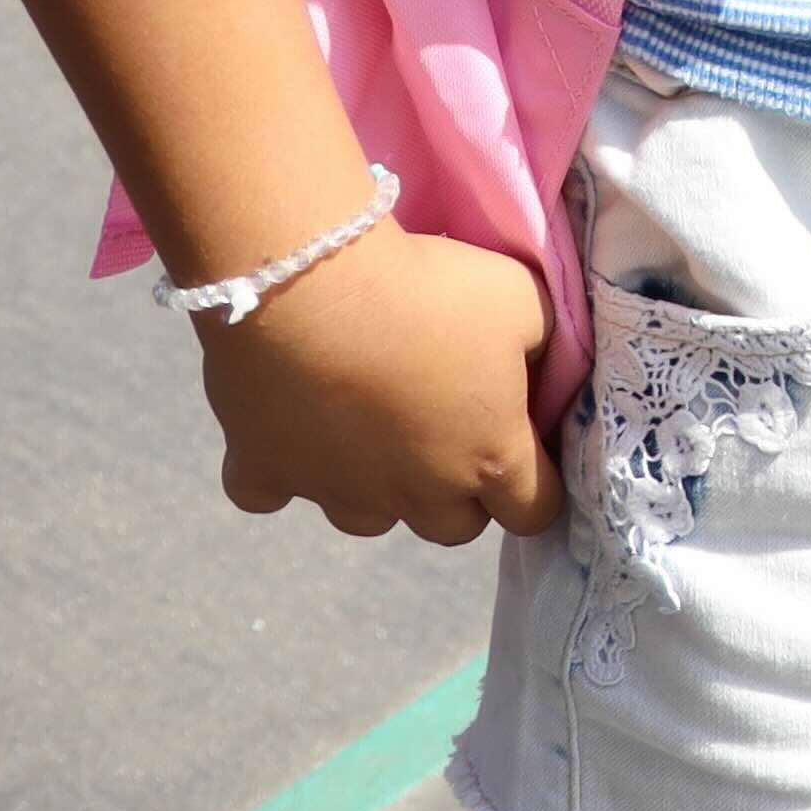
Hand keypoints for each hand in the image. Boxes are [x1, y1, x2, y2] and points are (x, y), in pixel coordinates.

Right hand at [200, 222, 564, 544]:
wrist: (309, 283)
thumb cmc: (430, 291)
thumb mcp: (524, 301)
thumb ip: (544, 347)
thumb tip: (538, 367)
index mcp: (489, 457)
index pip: (535, 511)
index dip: (538, 484)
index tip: (527, 446)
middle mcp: (415, 493)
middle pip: (452, 526)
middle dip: (458, 492)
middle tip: (447, 431)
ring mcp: (337, 491)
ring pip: (368, 520)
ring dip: (376, 487)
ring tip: (367, 428)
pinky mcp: (265, 472)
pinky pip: (270, 493)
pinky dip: (280, 470)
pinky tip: (286, 428)